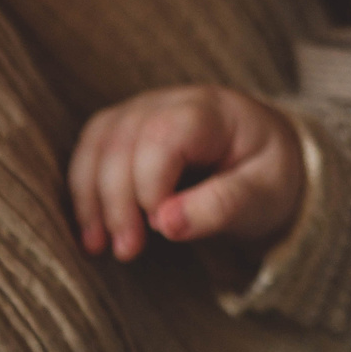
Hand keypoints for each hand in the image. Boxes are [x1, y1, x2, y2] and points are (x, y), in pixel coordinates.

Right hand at [67, 85, 306, 261]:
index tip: (160, 226)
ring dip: (91, 198)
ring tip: (99, 247)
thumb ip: (222, 206)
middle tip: (127, 251)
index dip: (150, 183)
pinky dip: (84, 193)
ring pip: (97, 145)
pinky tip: (90, 233)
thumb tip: (166, 223)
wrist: (266, 161)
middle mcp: (170, 100)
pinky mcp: (124, 130)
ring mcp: (142, 110)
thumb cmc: (266, 177)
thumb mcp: (264, 196)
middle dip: (117, 200)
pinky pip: (90, 153)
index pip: (163, 135)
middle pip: (123, 140)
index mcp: (212, 110)